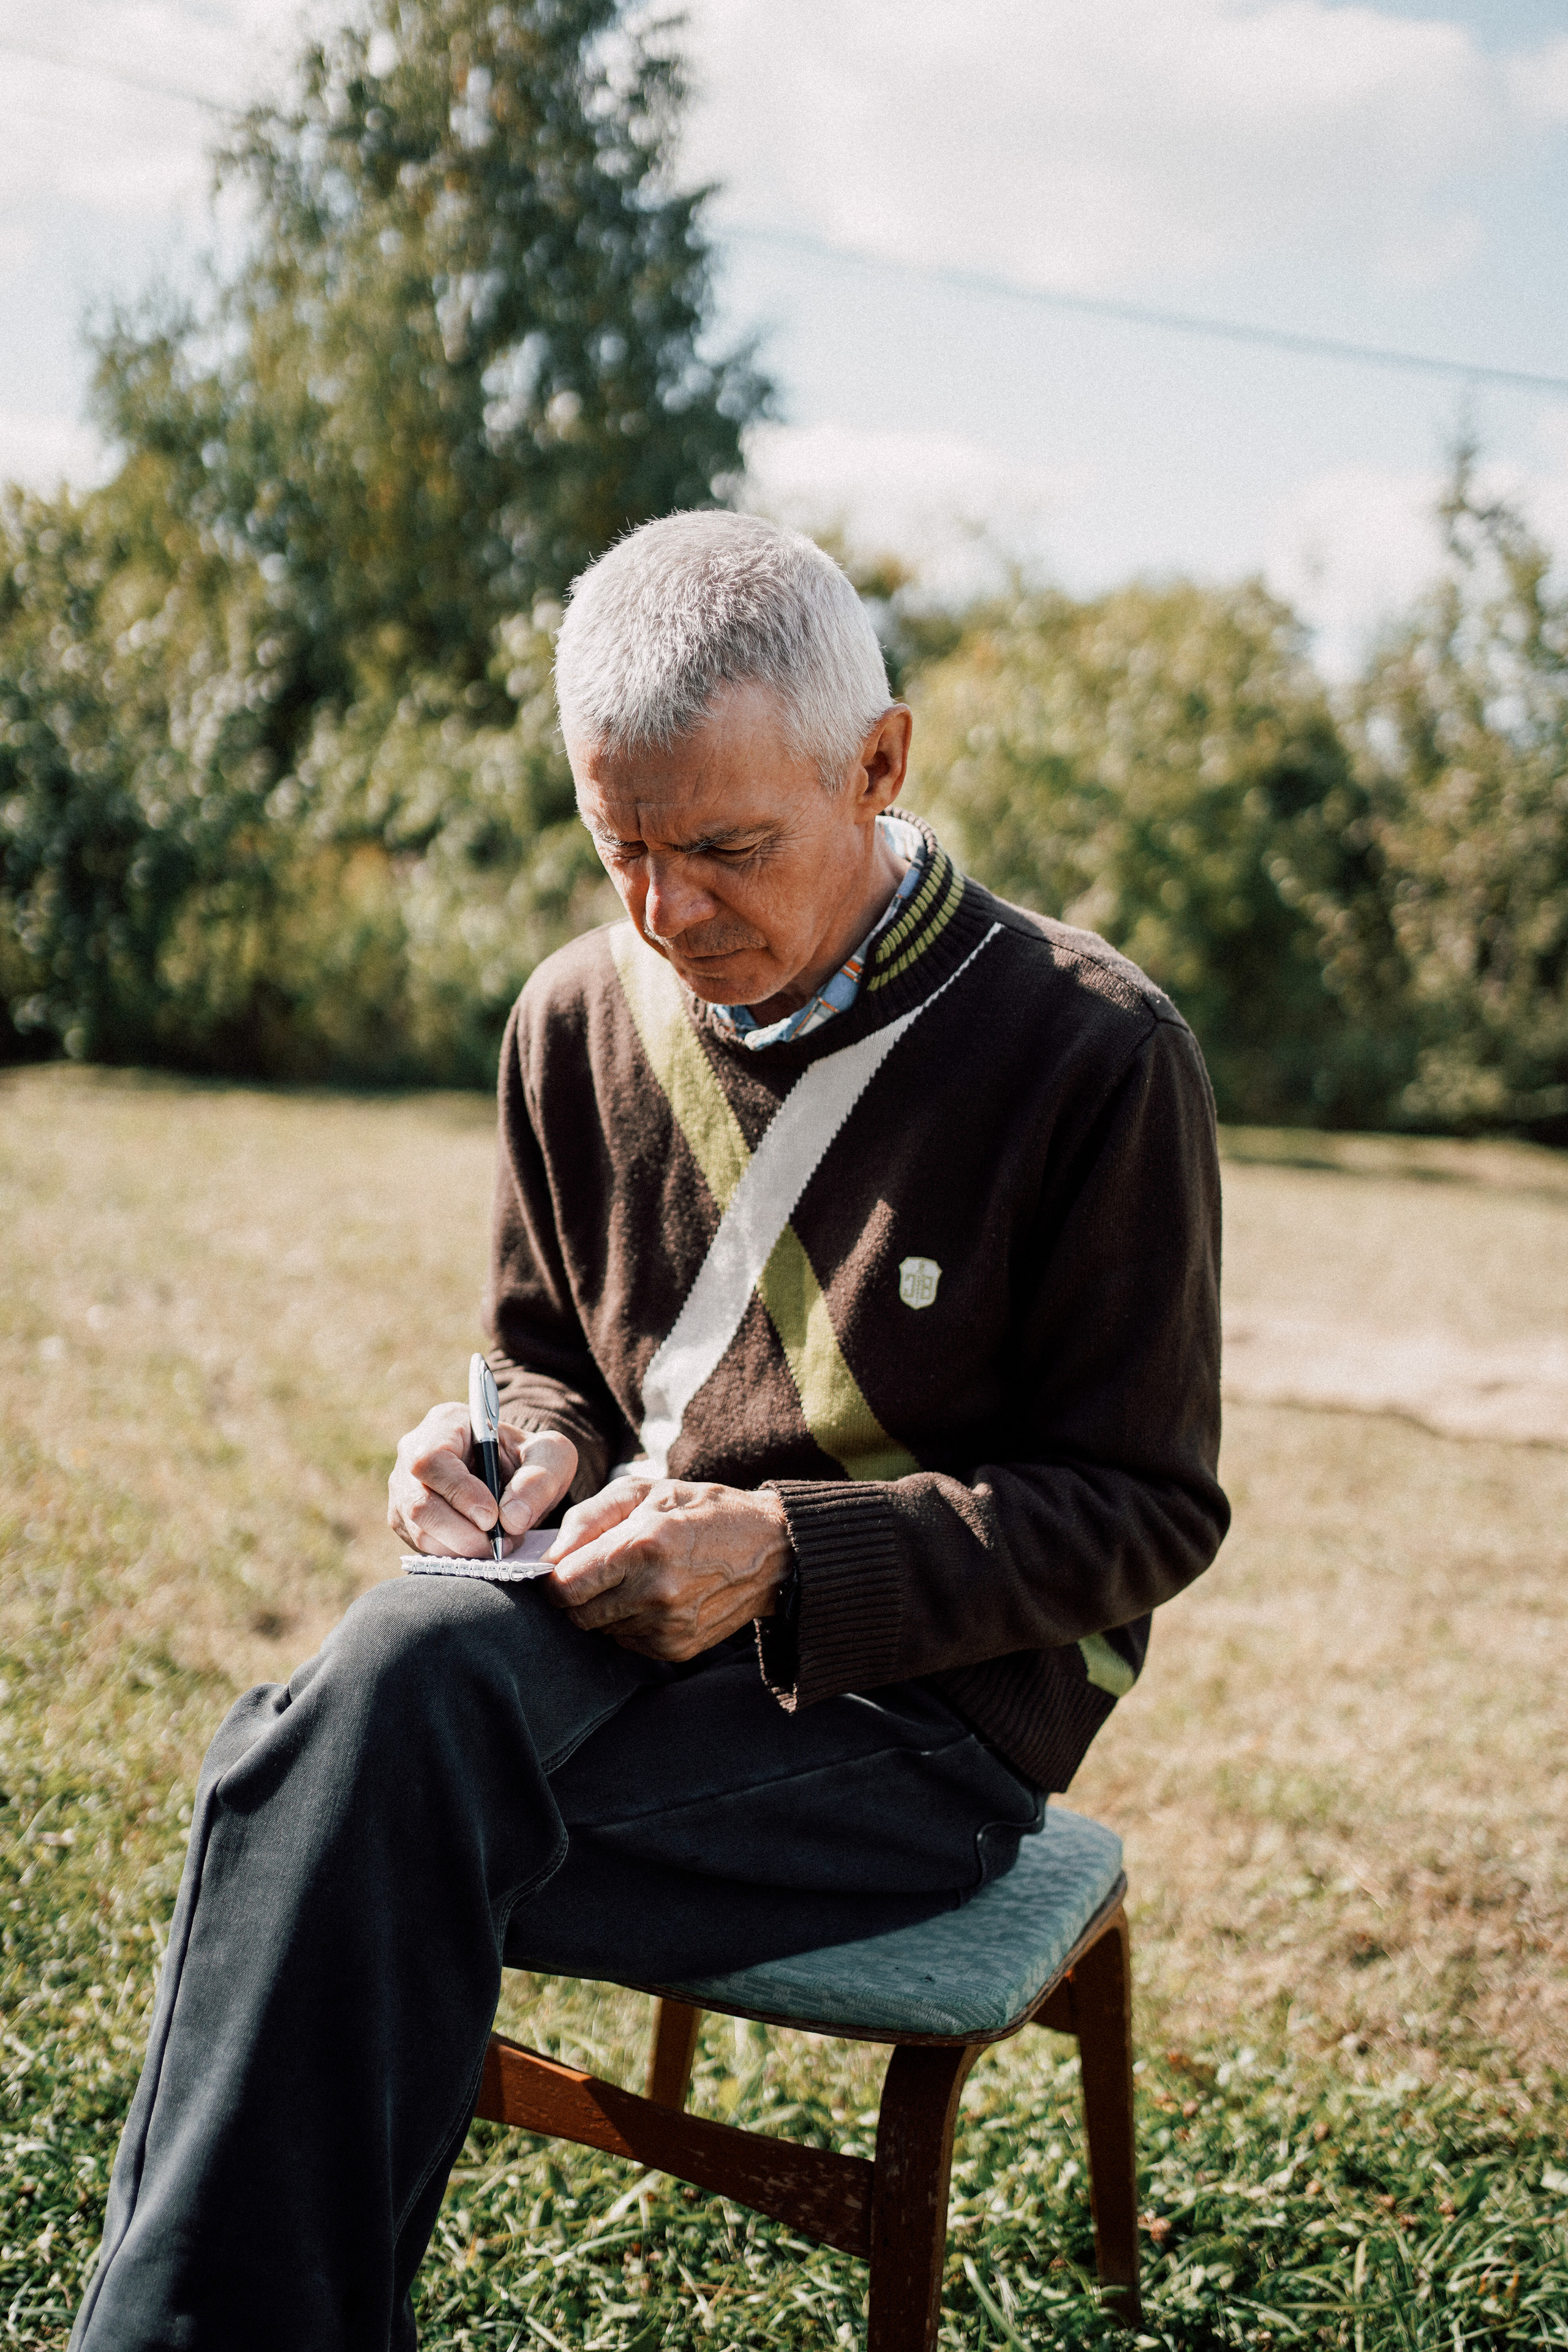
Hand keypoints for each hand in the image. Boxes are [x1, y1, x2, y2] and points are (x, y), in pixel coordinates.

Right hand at [387, 1401, 577, 1557]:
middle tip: (501, 1543)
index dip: (459, 1493)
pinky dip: (456, 1555)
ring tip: (499, 1544)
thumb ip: (539, 1480)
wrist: (516, 1477)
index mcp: (445, 1423)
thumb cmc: (530, 1458)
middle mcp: (413, 1454)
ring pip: (419, 1531)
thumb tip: (512, 1519)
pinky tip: (481, 1546)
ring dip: (463, 1548)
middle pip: (419, 1502)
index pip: (432, 1459)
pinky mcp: (406, 1521)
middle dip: (463, 1533)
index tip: (492, 1518)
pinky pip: (422, 1548)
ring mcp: (404, 1489)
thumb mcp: (551, 1456)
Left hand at [542, 1477, 790, 1660]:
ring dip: (607, 1608)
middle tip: (600, 1572)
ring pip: (602, 1629)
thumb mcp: (645, 1491)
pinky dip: (631, 1622)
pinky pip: (629, 1642)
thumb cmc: (702, 1510)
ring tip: (637, 1579)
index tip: (562, 1569)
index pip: (565, 1586)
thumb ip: (589, 1518)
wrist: (770, 1548)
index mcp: (642, 1547)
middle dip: (579, 1594)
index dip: (554, 1579)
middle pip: (578, 1614)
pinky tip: (656, 1597)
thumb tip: (551, 1555)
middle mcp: (654, 1592)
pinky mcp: (679, 1648)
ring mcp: (668, 1626)